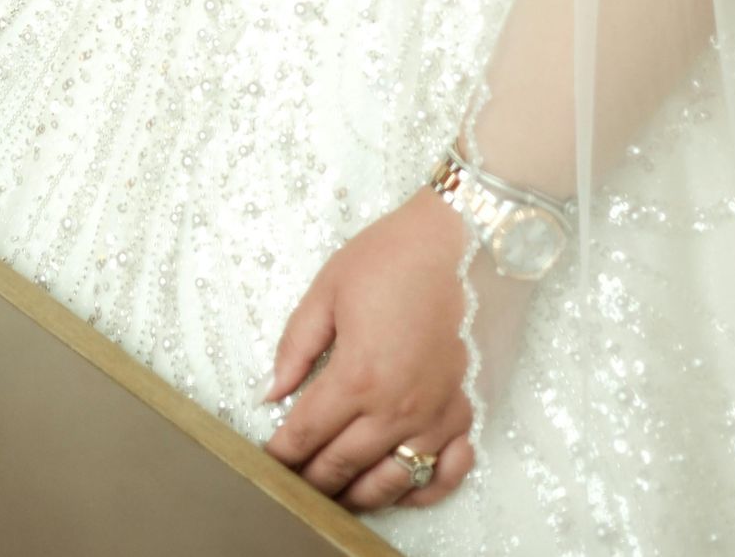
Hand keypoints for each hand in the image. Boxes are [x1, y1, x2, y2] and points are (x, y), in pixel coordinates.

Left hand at [264, 189, 475, 513]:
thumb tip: (271, 391)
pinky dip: (421, 488)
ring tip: (336, 492)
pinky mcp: (466, 412)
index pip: (307, 433)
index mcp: (357, 376)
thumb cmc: (392, 257)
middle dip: (311, 480)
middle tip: (293, 482)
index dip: (282, 453)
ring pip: (391, 481)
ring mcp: (436, 416)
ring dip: (359, 494)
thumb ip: (295, 346)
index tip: (268, 461)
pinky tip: (400, 484)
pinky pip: (446, 472)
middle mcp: (397, 408)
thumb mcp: (327, 289)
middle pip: (343, 465)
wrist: (463, 241)